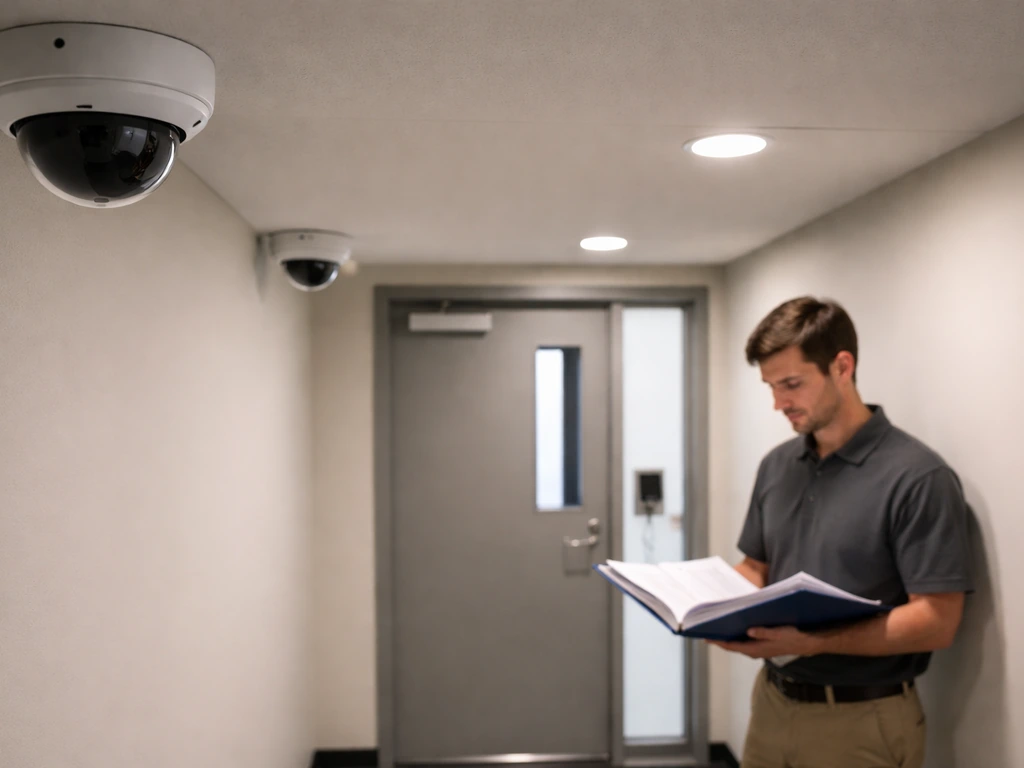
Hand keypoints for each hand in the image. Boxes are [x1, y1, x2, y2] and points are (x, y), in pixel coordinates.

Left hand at [707, 626, 822, 658]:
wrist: (807, 643)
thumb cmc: (794, 637)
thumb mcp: (780, 633)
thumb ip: (764, 633)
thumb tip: (749, 631)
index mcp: (756, 649)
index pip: (732, 646)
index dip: (718, 641)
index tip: (705, 637)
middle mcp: (755, 651)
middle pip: (732, 645)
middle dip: (719, 639)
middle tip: (705, 631)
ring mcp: (758, 649)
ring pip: (737, 644)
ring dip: (727, 637)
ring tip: (715, 628)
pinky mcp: (762, 646)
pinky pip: (744, 642)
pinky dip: (736, 636)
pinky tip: (733, 628)